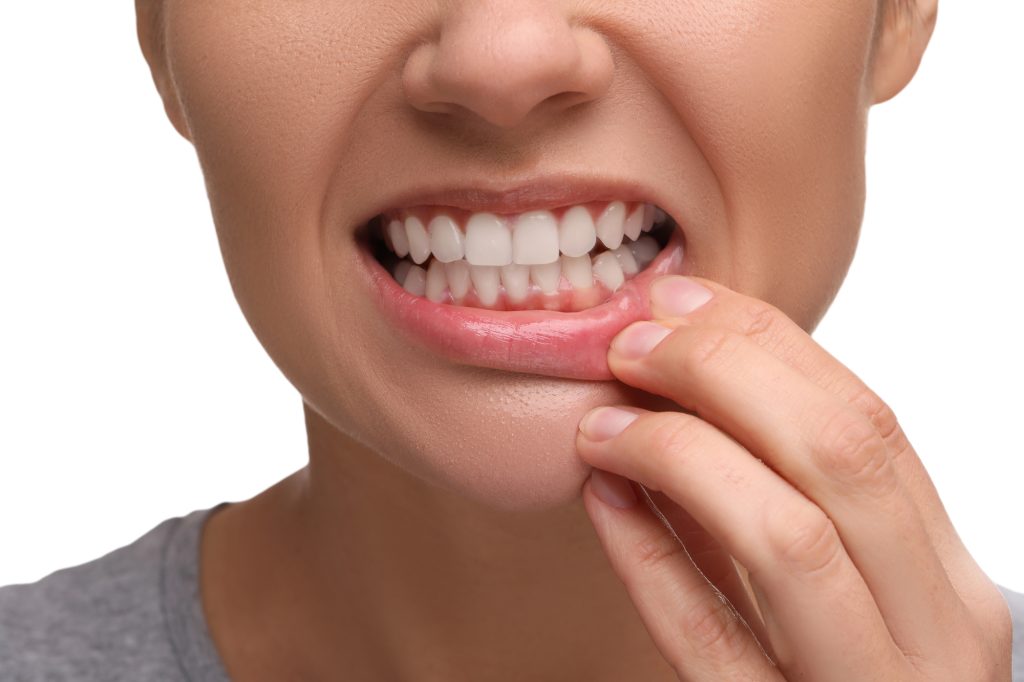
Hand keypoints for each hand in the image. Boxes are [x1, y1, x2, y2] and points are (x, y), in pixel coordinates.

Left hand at [576, 275, 1011, 680]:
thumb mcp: (847, 593)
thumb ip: (786, 506)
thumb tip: (689, 392)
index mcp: (948, 579)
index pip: (867, 421)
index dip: (765, 344)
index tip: (682, 299)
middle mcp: (936, 633)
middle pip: (838, 453)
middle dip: (721, 372)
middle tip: (631, 342)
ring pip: (786, 535)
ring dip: (680, 453)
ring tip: (602, 421)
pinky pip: (709, 641)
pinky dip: (648, 556)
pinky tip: (602, 499)